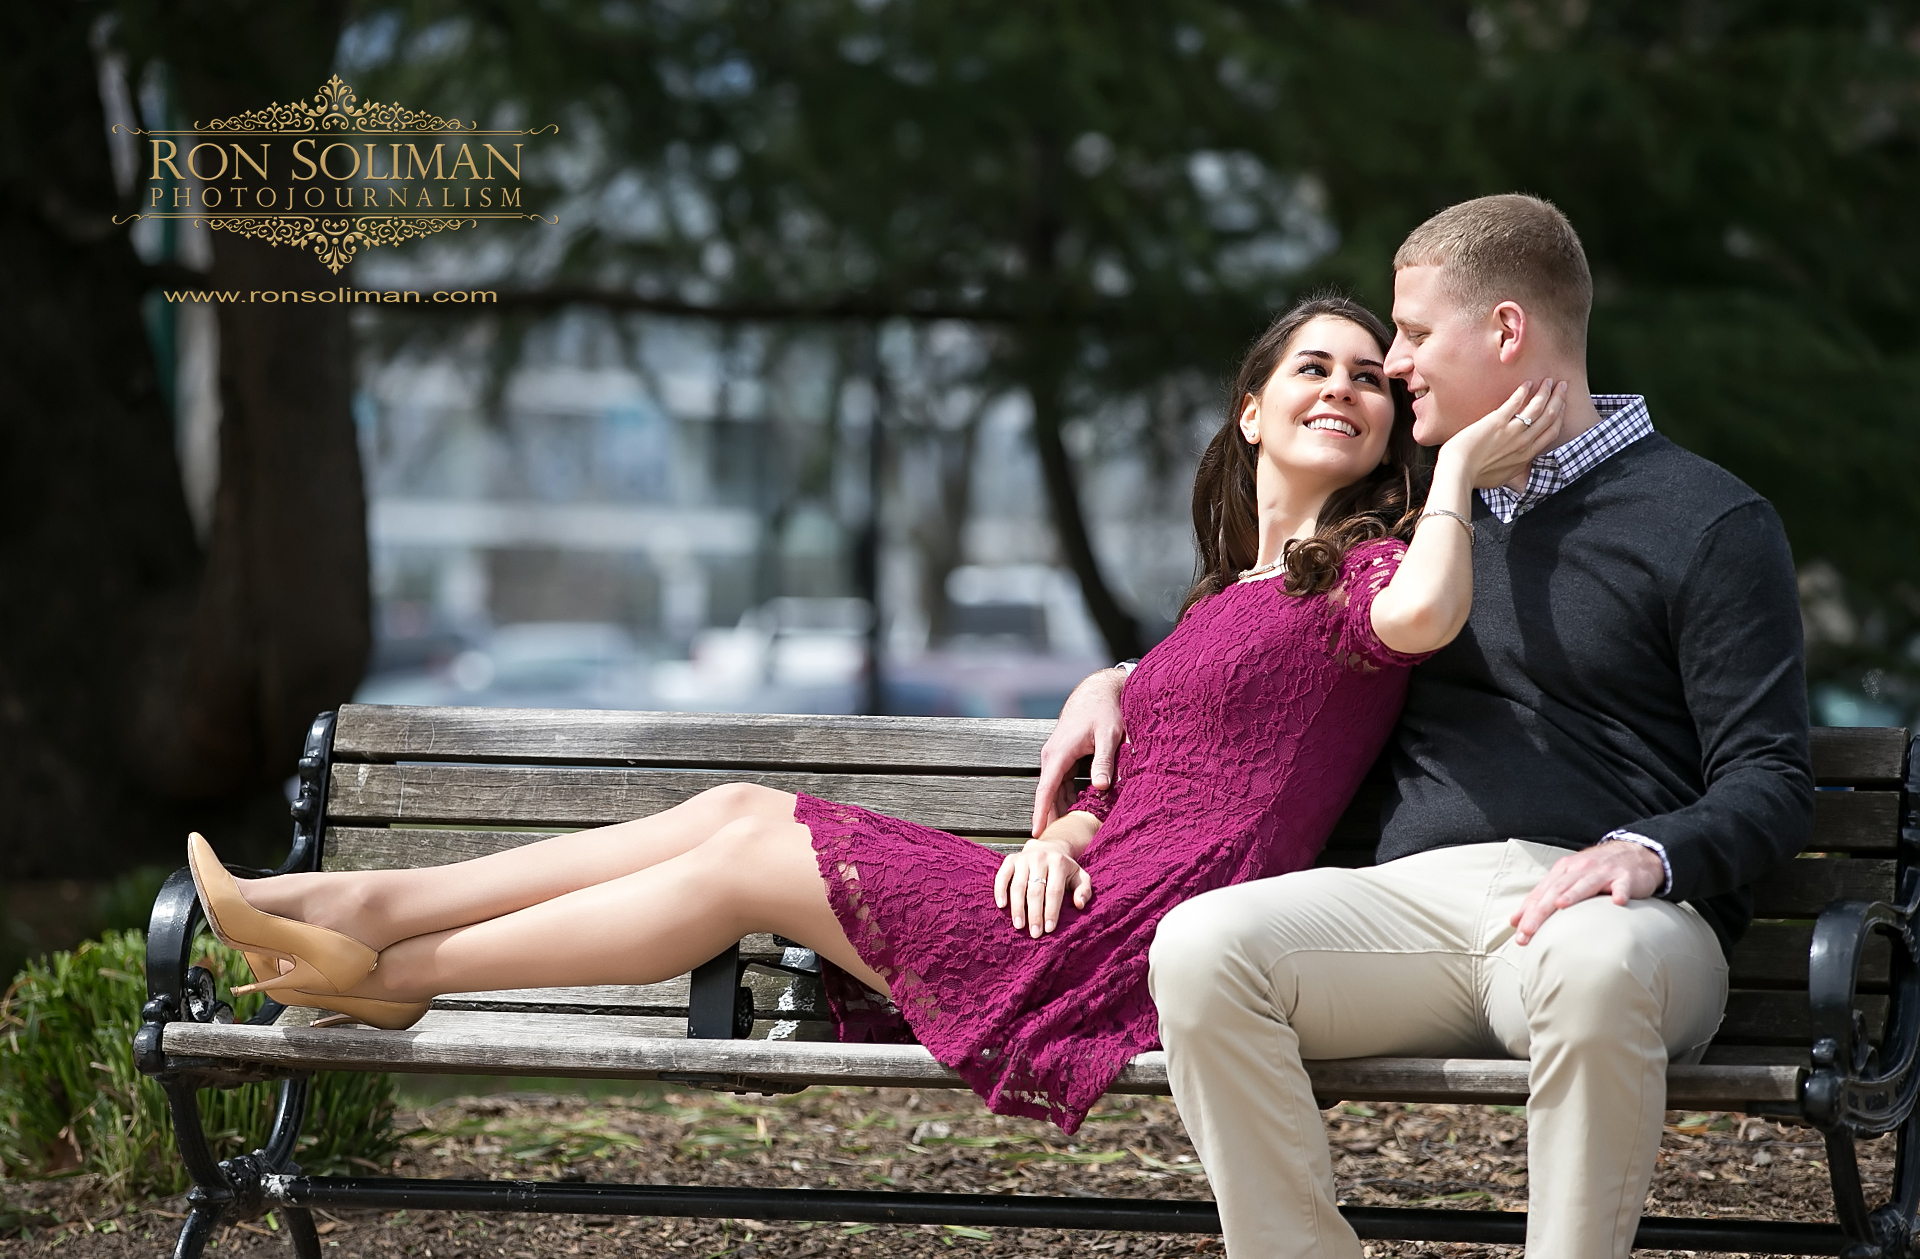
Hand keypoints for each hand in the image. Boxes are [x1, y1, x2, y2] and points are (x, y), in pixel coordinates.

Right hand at [994, 836, 1093, 937]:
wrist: (1048, 847)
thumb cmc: (1064, 868)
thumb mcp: (1079, 876)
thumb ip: (1084, 890)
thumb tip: (1079, 905)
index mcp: (1059, 863)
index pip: (1054, 891)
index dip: (1051, 911)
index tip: (1049, 928)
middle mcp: (1040, 858)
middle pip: (1035, 891)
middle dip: (1035, 914)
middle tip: (1035, 933)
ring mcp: (1023, 858)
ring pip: (1018, 886)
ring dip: (1017, 908)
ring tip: (1019, 926)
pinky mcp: (1010, 859)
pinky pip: (1002, 876)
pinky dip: (1000, 891)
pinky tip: (1002, 906)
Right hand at [1032, 667, 1127, 835]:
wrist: (1097, 690)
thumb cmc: (1104, 711)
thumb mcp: (1109, 735)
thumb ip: (1105, 761)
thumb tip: (1102, 788)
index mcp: (1059, 753)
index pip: (1045, 790)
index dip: (1041, 813)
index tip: (1037, 834)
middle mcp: (1052, 756)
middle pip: (1048, 794)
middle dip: (1051, 818)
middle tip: (1057, 844)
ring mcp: (1056, 756)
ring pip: (1055, 790)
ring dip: (1061, 809)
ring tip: (1069, 834)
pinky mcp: (1064, 757)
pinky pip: (1062, 782)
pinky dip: (1068, 797)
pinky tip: (1078, 812)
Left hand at [1439, 379, 1567, 489]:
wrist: (1459, 472)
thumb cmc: (1475, 476)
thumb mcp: (1502, 477)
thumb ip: (1513, 470)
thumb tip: (1517, 468)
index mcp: (1526, 456)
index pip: (1551, 432)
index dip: (1559, 416)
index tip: (1561, 405)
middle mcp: (1524, 443)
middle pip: (1549, 417)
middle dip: (1558, 399)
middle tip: (1562, 386)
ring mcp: (1512, 431)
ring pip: (1537, 407)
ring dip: (1545, 392)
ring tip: (1548, 381)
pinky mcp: (1497, 421)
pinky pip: (1516, 402)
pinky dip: (1523, 392)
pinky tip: (1526, 384)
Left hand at [1510, 840, 1666, 944]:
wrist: (1634, 853)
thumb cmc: (1596, 872)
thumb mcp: (1569, 879)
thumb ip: (1544, 898)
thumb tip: (1516, 921)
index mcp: (1563, 870)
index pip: (1542, 893)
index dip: (1528, 912)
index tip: (1519, 934)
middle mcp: (1580, 869)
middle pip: (1556, 890)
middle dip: (1541, 911)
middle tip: (1529, 931)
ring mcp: (1603, 872)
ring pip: (1585, 883)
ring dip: (1573, 894)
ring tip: (1560, 905)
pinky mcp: (1625, 877)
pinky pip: (1623, 885)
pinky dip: (1620, 892)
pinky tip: (1618, 901)